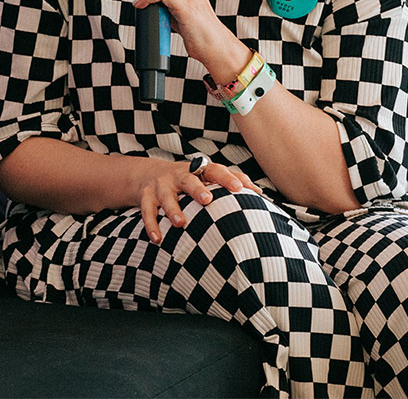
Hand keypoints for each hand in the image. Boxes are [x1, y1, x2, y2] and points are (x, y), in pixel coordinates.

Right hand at [137, 159, 262, 243]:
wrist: (147, 174)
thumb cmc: (188, 180)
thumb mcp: (206, 177)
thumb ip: (231, 182)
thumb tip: (261, 193)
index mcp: (198, 170)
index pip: (215, 170)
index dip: (227, 178)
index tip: (240, 189)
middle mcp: (179, 175)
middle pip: (189, 179)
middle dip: (198, 189)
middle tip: (208, 200)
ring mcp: (162, 185)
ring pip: (167, 196)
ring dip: (174, 209)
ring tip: (181, 224)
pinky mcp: (146, 196)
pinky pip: (147, 211)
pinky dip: (151, 225)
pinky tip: (157, 239)